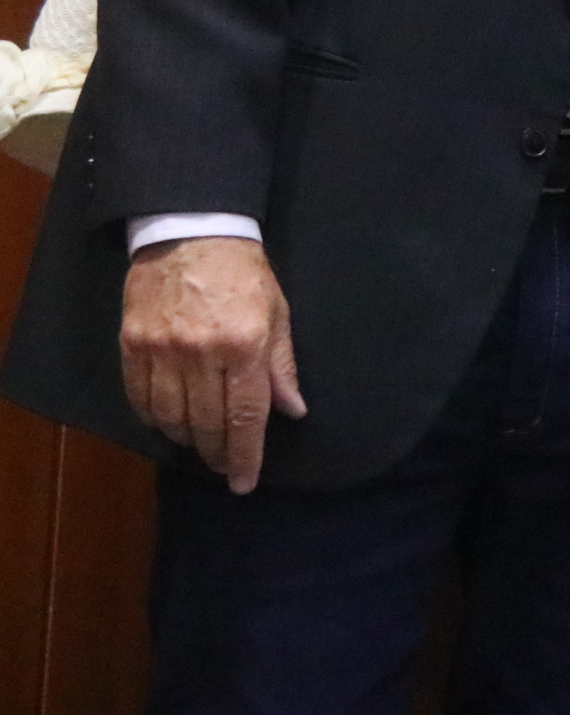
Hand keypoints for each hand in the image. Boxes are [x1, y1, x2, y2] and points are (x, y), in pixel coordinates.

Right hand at [120, 237, 303, 493]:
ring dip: (186, 439)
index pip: (245, 416)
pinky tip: (168, 423)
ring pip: (170, 417)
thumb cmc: (244, 273)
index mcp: (244, 345)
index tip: (245, 483)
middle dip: (218, 454)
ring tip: (201, 446)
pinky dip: (154, 418)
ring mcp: (162, 350)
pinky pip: (140, 397)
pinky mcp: (132, 344)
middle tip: (226, 468)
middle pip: (206, 424)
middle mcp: (201, 353)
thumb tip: (291, 410)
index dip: (246, 455)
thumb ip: (281, 366)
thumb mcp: (277, 313)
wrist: (191, 231)